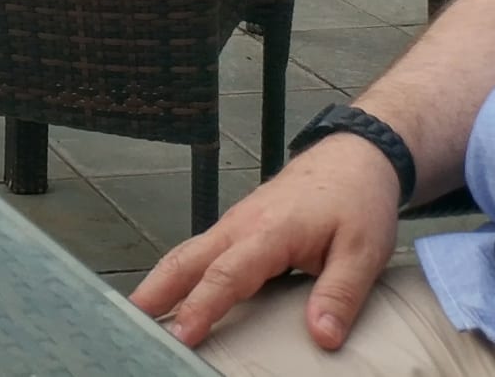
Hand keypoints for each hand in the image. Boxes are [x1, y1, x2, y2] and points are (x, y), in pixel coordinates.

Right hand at [129, 134, 402, 349]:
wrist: (354, 157)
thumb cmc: (357, 200)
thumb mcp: (362, 251)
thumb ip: (339, 294)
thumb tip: (320, 337)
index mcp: (268, 231)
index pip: (226, 275)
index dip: (201, 307)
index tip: (181, 334)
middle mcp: (241, 224)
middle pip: (187, 259)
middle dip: (157, 289)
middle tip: (132, 318)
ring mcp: (236, 223)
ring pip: (189, 252)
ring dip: (162, 280)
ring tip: (141, 311)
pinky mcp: (240, 225)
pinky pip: (202, 250)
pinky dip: (181, 272)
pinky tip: (178, 292)